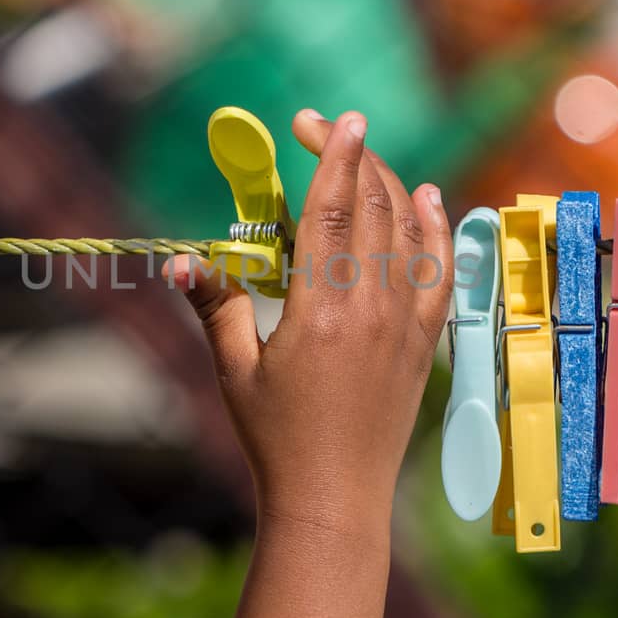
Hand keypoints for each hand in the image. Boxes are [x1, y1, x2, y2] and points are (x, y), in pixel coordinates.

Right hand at [169, 110, 452, 538]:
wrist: (335, 498)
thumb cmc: (277, 438)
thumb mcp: (234, 370)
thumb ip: (215, 306)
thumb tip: (177, 261)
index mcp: (322, 311)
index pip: (333, 212)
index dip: (336, 157)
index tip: (337, 120)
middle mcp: (372, 308)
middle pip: (372, 208)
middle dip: (353, 157)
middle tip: (322, 128)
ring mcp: (405, 324)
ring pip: (409, 231)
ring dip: (389, 183)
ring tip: (364, 156)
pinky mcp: (423, 341)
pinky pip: (440, 270)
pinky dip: (436, 228)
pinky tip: (428, 198)